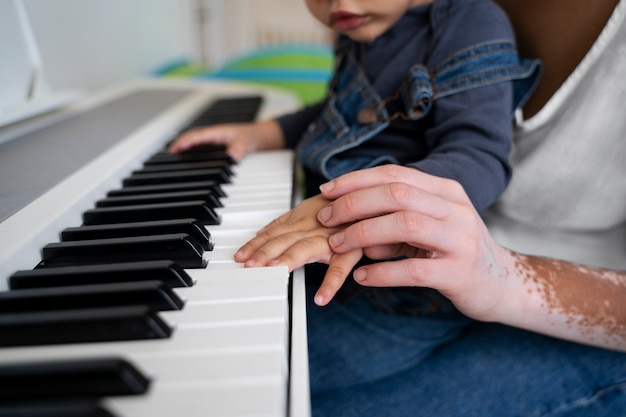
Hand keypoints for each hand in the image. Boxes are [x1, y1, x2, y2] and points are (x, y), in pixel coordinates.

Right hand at [168, 120, 283, 161]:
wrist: (261, 136)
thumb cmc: (253, 137)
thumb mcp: (248, 143)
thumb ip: (240, 148)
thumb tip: (233, 155)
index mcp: (217, 132)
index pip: (196, 136)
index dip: (185, 142)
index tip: (175, 149)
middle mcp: (213, 136)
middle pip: (191, 139)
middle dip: (178, 146)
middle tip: (166, 158)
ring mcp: (213, 141)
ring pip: (194, 144)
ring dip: (183, 149)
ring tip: (170, 161)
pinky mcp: (216, 147)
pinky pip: (200, 149)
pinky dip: (191, 153)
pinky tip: (186, 162)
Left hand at [234, 194, 363, 305]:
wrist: (373, 199)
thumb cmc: (340, 205)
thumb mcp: (310, 207)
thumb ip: (287, 221)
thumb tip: (261, 232)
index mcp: (301, 218)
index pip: (272, 232)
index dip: (255, 244)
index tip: (239, 256)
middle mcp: (313, 226)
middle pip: (284, 239)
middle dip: (264, 252)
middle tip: (248, 267)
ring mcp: (331, 237)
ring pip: (306, 248)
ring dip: (289, 259)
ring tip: (274, 272)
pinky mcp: (351, 250)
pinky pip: (341, 267)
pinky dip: (332, 282)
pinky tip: (321, 298)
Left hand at [317, 165, 625, 349]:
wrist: (502, 284)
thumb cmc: (456, 251)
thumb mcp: (428, 228)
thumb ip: (392, 223)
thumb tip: (350, 225)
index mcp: (446, 191)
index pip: (395, 174)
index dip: (357, 180)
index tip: (326, 190)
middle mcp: (455, 209)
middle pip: (397, 193)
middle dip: (354, 203)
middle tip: (326, 218)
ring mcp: (460, 239)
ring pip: (405, 224)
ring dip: (363, 233)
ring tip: (337, 245)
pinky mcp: (459, 272)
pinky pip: (414, 269)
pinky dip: (381, 272)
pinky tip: (361, 277)